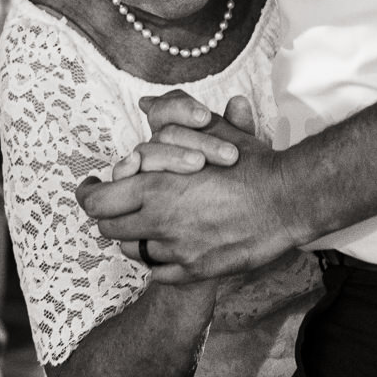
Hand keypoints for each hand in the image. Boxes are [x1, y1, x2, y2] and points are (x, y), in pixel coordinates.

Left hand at [78, 99, 301, 283]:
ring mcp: (178, 251)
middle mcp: (161, 222)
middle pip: (109, 230)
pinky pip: (159, 272)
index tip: (90, 187)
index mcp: (157, 187)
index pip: (98, 203)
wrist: (289, 199)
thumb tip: (146, 104)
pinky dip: (159, 259)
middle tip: (121, 204)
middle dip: (111, 215)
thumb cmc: (252, 162)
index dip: (88, 195)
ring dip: (136, 236)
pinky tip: (173, 243)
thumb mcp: (212, 132)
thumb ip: (174, 120)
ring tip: (150, 222)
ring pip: (134, 251)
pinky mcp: (197, 271)